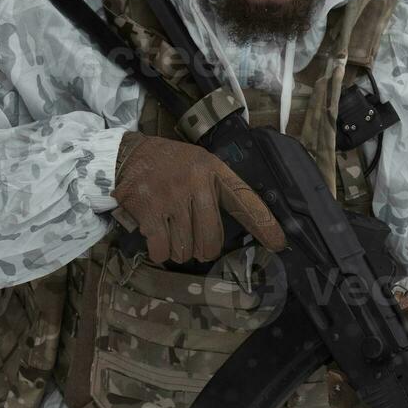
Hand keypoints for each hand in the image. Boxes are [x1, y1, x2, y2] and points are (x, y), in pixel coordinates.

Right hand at [109, 131, 286, 265]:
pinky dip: (161, 253)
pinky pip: (163, 249)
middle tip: (196, 245)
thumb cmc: (169, 164)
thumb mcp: (200, 164)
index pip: (244, 199)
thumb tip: (244, 226)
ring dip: (180, 251)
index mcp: (213, 170)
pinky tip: (158, 241)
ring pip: (186, 248)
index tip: (279, 244)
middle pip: (212, 238)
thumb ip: (218, 189)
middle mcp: (196, 182)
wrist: (128, 154)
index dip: (263, 224)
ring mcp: (172, 196)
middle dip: (204, 250)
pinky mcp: (149, 209)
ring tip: (173, 235)